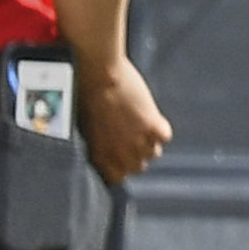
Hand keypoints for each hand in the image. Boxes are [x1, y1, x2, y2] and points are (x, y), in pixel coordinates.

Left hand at [81, 54, 169, 182]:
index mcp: (99, 154)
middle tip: (133, 139)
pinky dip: (160, 128)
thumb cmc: (84, 93)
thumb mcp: (85, 125)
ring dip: (150, 142)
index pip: (117, 177)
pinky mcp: (152, 123)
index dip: (120, 167)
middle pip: (138, 168)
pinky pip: (164, 136)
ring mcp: (137, 139)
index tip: (120, 158)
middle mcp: (119, 152)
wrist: (98, 72)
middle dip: (136, 155)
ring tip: (143, 127)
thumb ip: (98, 142)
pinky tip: (152, 117)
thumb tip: (105, 148)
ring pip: (153, 154)